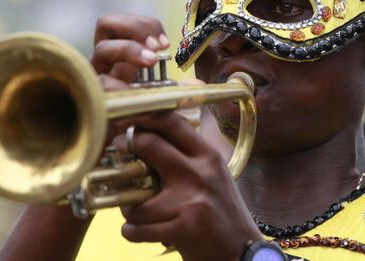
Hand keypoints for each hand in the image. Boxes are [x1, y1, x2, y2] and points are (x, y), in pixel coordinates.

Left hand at [90, 14, 261, 258]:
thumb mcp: (213, 175)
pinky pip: (137, 228)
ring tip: (137, 213)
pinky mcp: (183, 228)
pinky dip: (131, 232)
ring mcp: (191, 199)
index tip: (127, 120)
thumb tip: (146, 136)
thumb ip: (187, 156)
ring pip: (136, 196)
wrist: (243, 251)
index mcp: (208, 155)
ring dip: (128, 207)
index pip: (172, 122)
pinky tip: (139, 232)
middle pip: (149, 145)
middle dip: (127, 149)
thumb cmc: (222, 213)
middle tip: (121, 156)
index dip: (144, 117)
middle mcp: (200, 171)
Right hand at [90, 14, 169, 141]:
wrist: (111, 151)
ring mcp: (93, 76)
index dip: (146, 25)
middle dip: (135, 28)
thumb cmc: (133, 120)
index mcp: (119, 55)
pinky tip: (134, 92)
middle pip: (106, 23)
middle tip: (157, 49)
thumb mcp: (156, 100)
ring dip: (129, 49)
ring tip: (150, 62)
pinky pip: (98, 82)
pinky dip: (118, 83)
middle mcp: (103, 62)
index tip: (165, 44)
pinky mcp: (88, 96)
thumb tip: (199, 84)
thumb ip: (174, 90)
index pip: (125, 23)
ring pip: (101, 48)